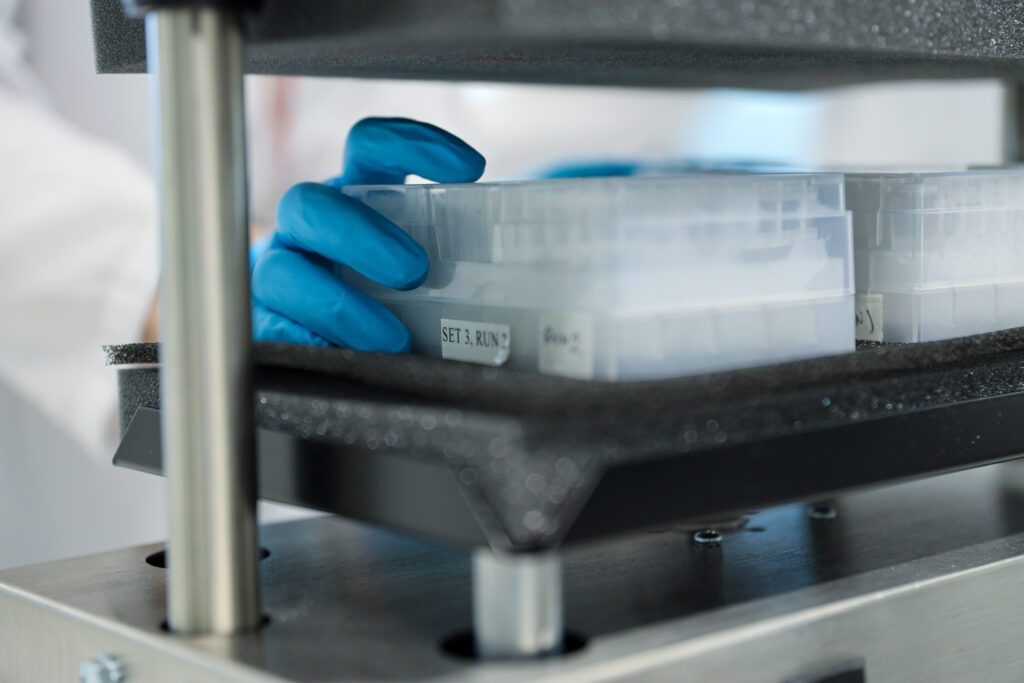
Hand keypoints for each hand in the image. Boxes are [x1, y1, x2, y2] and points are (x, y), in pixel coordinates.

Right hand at [251, 118, 484, 350]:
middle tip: (415, 272)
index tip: (470, 168)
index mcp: (354, 192)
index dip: (413, 145)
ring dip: (341, 306)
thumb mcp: (426, 258)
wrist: (335, 331)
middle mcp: (308, 225)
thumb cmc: (395, 289)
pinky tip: (344, 356)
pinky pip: (270, 329)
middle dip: (362, 236)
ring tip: (393, 338)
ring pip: (283, 274)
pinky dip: (310, 342)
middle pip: (311, 205)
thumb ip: (456, 257)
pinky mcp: (264, 321)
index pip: (370, 146)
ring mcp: (280, 272)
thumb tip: (526, 287)